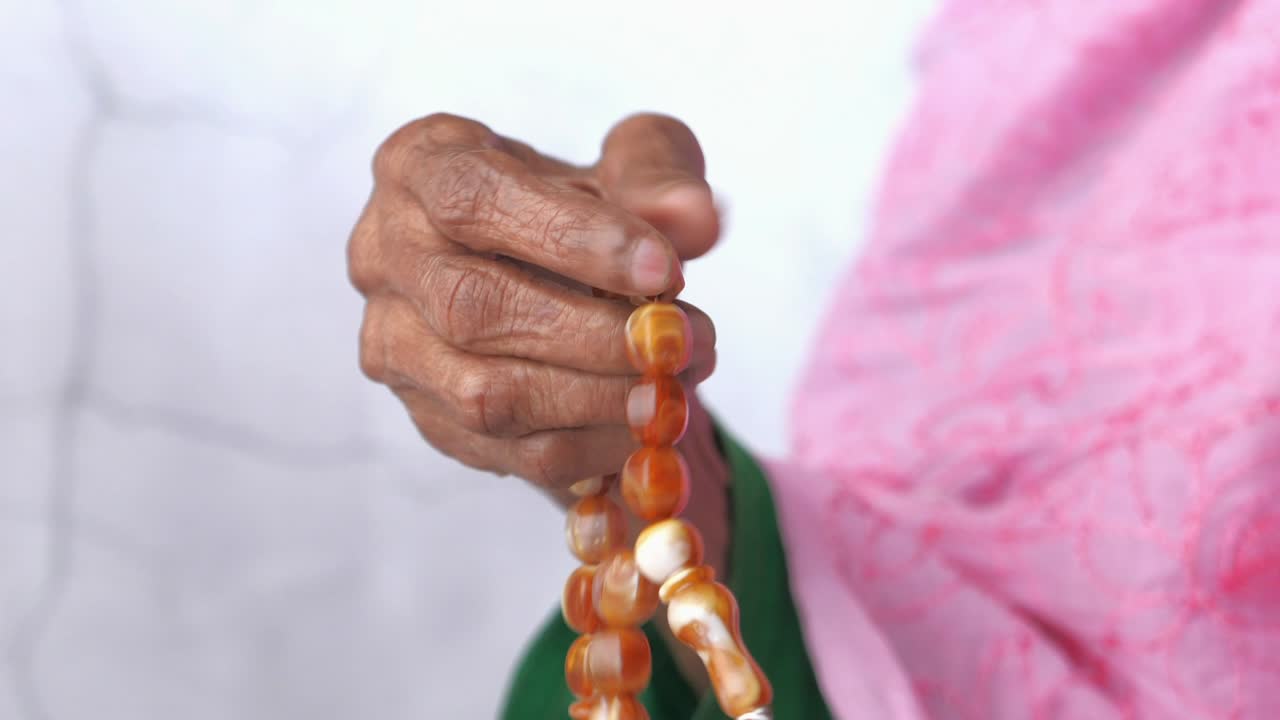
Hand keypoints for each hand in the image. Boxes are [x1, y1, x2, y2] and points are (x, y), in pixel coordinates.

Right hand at [348, 113, 721, 489]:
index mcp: (418, 165)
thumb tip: (693, 219)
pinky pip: (505, 450)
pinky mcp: (424, 414)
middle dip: (592, 335)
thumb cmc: (582, 202)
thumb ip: (659, 174)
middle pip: (471, 306)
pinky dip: (588, 448)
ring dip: (595, 401)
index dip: (571, 236)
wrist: (556, 273)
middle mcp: (382, 254)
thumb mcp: (627, 162)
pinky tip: (643, 425)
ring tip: (672, 387)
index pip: (473, 199)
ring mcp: (393, 343)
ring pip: (483, 394)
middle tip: (685, 342)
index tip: (665, 268)